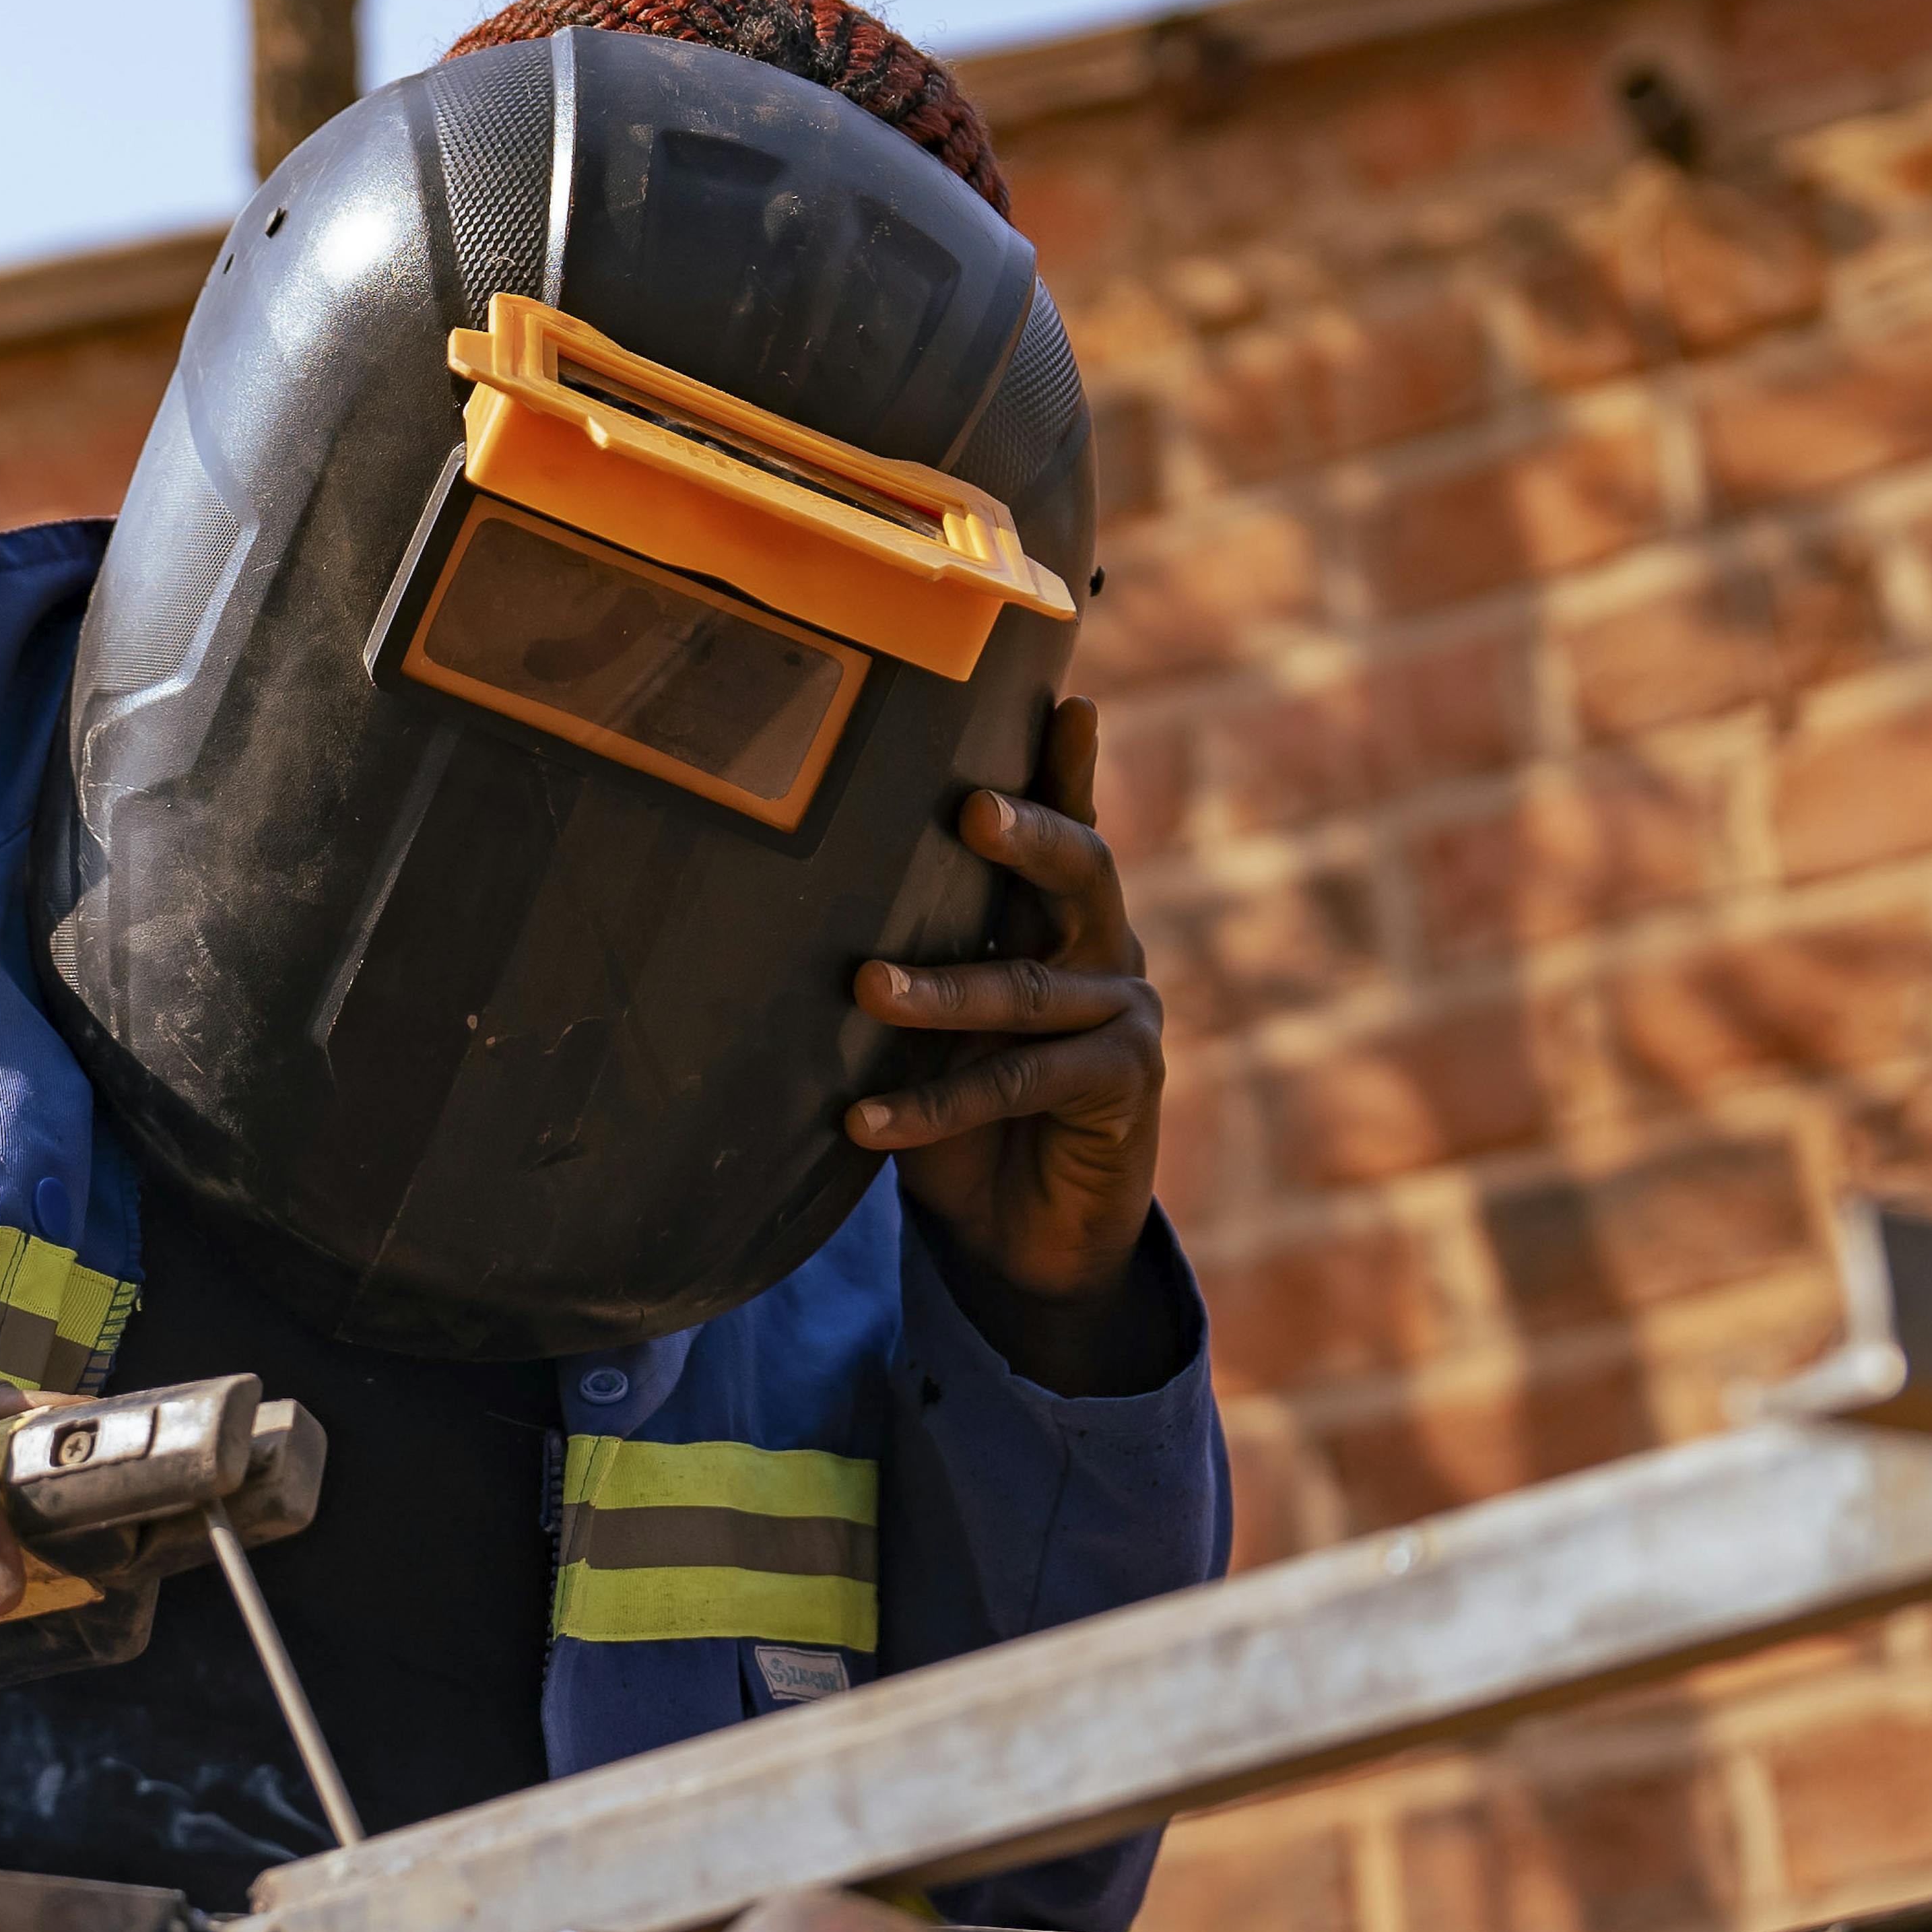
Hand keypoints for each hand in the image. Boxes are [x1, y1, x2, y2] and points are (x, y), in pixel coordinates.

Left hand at [850, 696, 1174, 1391]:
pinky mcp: (1123, 1083)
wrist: (1025, 1235)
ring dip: (939, 992)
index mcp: (1058, 914)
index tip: (1062, 697)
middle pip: (1080, 869)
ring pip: (1024, 987)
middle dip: (1029, 833)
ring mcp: (1122, 1012)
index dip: (1066, 763)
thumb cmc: (967, 1109)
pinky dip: (934, 1103)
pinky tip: (862, 1119)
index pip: (1064, 823)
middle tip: (971, 809)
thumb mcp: (935, 1023)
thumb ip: (917, 953)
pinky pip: (1018, 1082)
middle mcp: (1102, 946)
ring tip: (865, 988)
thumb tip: (809, 889)